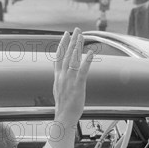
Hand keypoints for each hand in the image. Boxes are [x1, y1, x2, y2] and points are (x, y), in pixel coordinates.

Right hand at [50, 28, 92, 147]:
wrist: (63, 118)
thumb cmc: (64, 106)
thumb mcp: (59, 90)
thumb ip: (60, 79)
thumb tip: (61, 73)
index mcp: (57, 77)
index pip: (58, 57)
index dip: (62, 44)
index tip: (65, 34)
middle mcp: (62, 76)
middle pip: (66, 55)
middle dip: (71, 41)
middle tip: (76, 30)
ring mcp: (69, 81)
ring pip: (73, 60)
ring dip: (78, 47)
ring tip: (82, 36)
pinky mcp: (78, 86)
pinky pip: (82, 71)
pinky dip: (86, 61)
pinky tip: (90, 53)